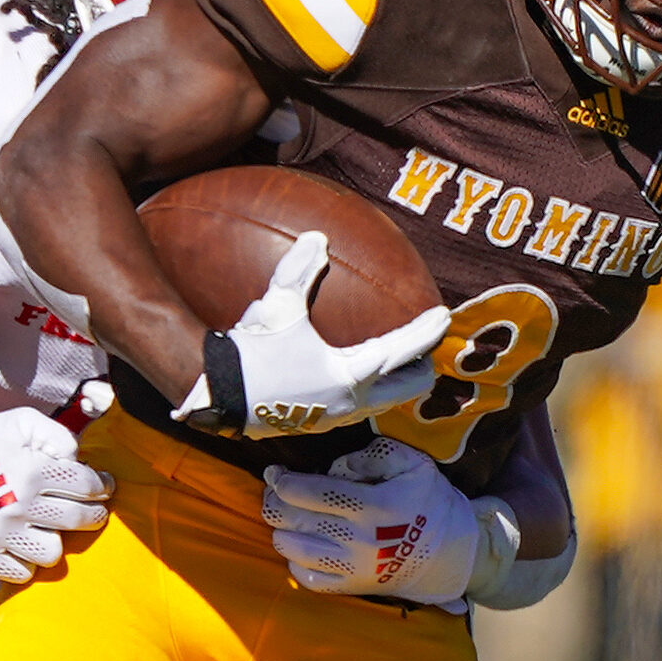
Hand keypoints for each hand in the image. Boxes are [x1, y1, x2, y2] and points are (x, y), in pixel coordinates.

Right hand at [0, 408, 113, 583]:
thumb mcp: (20, 421)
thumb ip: (57, 436)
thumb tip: (80, 463)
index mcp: (31, 471)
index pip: (86, 485)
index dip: (102, 485)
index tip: (104, 486)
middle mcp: (18, 506)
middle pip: (78, 520)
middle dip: (94, 514)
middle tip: (93, 510)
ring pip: (52, 553)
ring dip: (55, 539)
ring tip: (48, 527)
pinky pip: (23, 573)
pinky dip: (27, 561)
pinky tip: (23, 542)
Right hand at [174, 231, 446, 437]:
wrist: (219, 399)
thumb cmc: (251, 356)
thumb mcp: (275, 310)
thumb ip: (297, 272)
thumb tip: (318, 237)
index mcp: (349, 376)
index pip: (401, 352)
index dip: (424, 332)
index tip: (443, 316)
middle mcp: (350, 403)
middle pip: (406, 388)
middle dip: (421, 367)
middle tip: (425, 346)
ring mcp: (336, 417)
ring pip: (383, 401)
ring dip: (395, 381)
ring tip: (396, 360)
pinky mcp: (318, 423)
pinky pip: (359, 406)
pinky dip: (369, 389)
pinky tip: (350, 372)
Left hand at [261, 437, 479, 610]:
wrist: (455, 554)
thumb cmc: (430, 502)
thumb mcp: (412, 463)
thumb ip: (371, 455)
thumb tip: (334, 467)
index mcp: (372, 506)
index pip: (311, 493)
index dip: (283, 481)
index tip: (275, 472)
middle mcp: (358, 540)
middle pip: (293, 521)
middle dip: (274, 501)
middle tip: (275, 490)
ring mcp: (353, 568)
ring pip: (293, 550)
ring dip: (281, 529)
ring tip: (287, 517)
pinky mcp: (353, 588)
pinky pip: (308, 579)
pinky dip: (295, 561)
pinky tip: (301, 546)